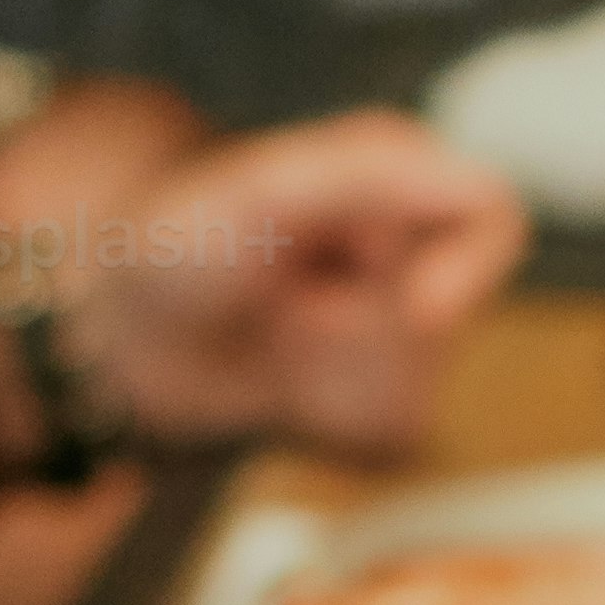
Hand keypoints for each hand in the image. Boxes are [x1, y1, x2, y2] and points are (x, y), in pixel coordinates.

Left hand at [64, 110, 526, 460]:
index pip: (491, 214)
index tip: (419, 309)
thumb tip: (482, 194)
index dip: (471, 267)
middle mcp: (409, 250)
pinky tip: (280, 387)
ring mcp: (395, 333)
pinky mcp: (373, 404)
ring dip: (337, 375)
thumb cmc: (175, 249)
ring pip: (423, 381)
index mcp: (391, 175)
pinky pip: (390, 432)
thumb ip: (369, 173)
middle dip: (369, 329)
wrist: (114, 344)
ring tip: (276, 345)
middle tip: (290, 313)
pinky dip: (328, 417)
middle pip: (459, 312)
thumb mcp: (263, 188)